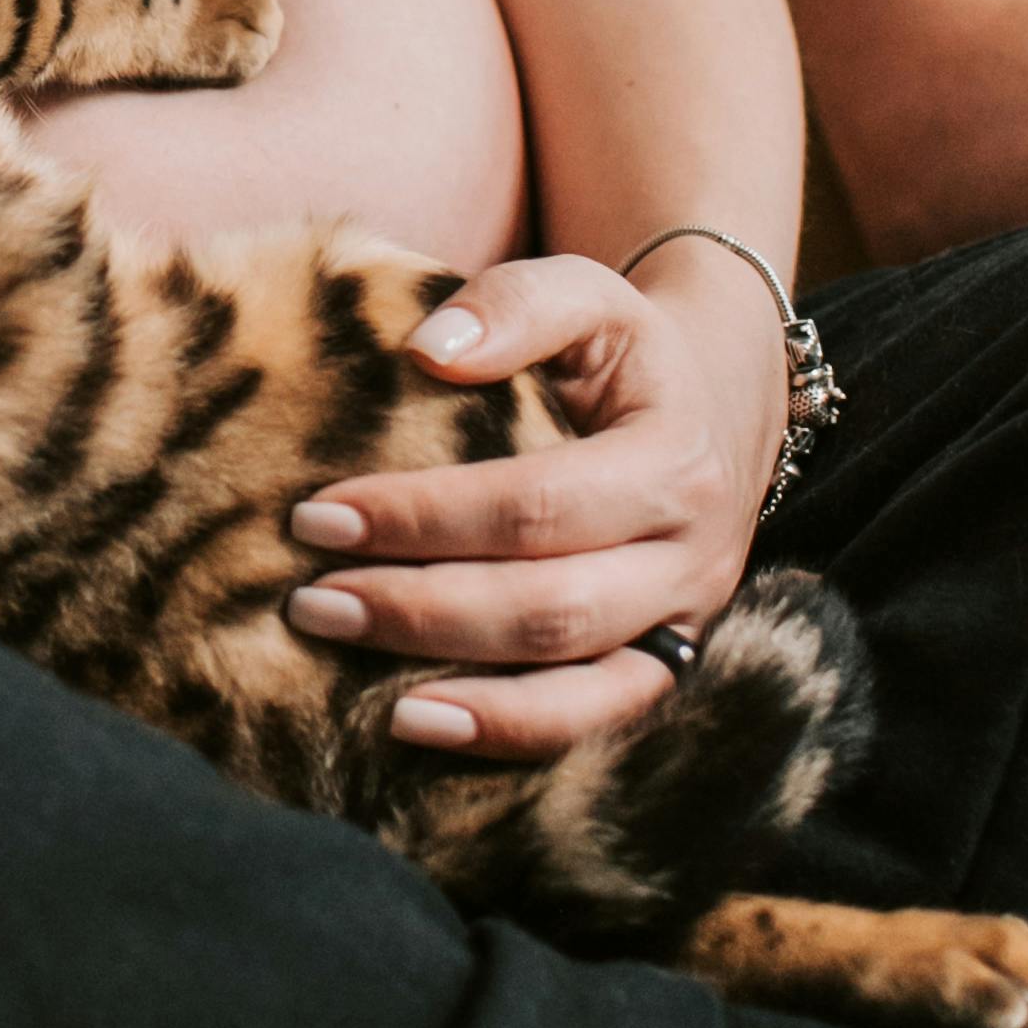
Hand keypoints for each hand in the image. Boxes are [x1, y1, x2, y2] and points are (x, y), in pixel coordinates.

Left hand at [280, 250, 784, 758]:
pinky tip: (414, 722)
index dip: (423, 517)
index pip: (535, 504)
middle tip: (308, 602)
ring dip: (457, 687)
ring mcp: (684, 623)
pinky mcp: (665, 667)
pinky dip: (509, 733)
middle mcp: (692, 555)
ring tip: (346, 666)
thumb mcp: (590, 295)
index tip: (317, 516)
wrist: (719, 404)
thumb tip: (427, 350)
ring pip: (576, 682)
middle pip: (549, 605)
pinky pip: (594, 721)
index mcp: (672, 460)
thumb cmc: (623, 352)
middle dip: (419, 609)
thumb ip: (515, 304)